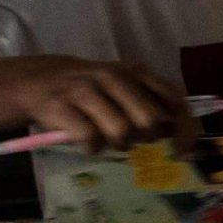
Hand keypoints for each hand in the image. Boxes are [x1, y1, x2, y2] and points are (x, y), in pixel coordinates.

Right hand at [4, 55, 195, 149]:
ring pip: (121, 132)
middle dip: (144, 137)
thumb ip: (151, 104)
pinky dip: (92, 147)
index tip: (183, 149)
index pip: (172, 98)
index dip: (183, 126)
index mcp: (135, 72)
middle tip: (132, 137)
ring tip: (107, 138)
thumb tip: (177, 134)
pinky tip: (87, 140)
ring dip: (117, 144)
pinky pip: (90, 139)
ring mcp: (85, 90)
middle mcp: (113, 77)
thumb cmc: (93, 92)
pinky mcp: (62, 107)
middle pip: (148, 120)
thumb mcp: (124, 89)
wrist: (38, 82)